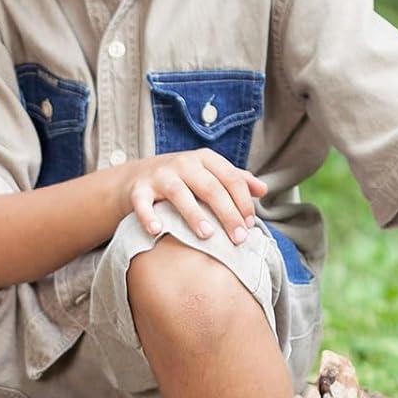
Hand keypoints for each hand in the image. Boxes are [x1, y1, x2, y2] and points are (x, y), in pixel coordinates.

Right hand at [126, 149, 266, 244]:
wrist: (134, 177)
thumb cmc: (180, 178)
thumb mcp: (208, 173)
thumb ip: (235, 180)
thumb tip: (263, 190)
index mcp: (204, 159)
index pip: (231, 178)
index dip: (243, 202)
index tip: (250, 224)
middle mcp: (183, 164)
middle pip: (210, 188)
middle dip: (227, 214)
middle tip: (238, 238)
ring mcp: (159, 176)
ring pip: (179, 194)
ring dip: (194, 215)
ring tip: (207, 236)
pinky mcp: (138, 190)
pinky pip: (143, 204)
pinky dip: (148, 216)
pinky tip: (157, 230)